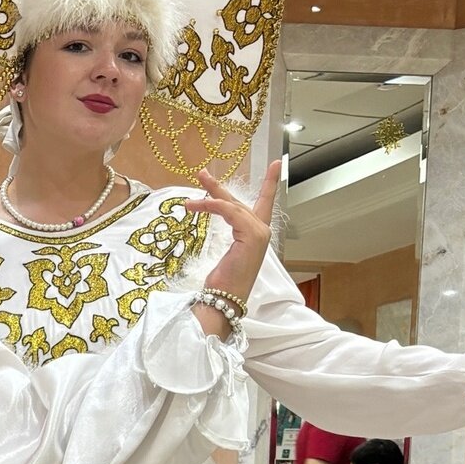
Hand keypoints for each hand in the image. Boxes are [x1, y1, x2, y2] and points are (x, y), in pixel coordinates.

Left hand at [188, 157, 281, 304]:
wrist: (225, 299)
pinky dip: (213, 206)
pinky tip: (197, 206)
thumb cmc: (224, 282)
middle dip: (218, 187)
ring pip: (232, 206)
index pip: (264, 203)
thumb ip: (228, 233)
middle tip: (202, 173)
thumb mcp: (225, 253)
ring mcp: (260, 233)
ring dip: (208, 198)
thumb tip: (215, 219)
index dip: (271, 183)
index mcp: (257, 235)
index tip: (277, 164)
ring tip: (187, 202)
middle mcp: (262, 231)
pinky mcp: (253, 235)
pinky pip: (230, 212)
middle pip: (239, 202)